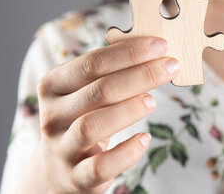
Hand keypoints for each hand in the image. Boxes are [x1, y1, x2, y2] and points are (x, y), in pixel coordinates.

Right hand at [17, 37, 179, 192]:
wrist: (59, 170)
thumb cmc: (84, 118)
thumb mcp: (88, 93)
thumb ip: (113, 73)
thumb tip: (157, 52)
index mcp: (53, 86)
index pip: (91, 63)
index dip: (129, 52)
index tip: (161, 45)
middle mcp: (52, 116)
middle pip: (98, 90)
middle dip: (140, 75)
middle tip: (170, 67)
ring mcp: (62, 149)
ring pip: (92, 126)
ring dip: (129, 110)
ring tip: (153, 100)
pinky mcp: (77, 177)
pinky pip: (101, 166)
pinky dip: (127, 152)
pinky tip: (145, 139)